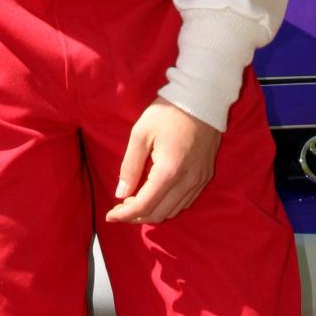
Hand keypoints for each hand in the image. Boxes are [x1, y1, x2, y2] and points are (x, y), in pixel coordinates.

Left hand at [105, 98, 220, 224]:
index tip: (110, 215)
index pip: (144, 205)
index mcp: (169, 171)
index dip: (124, 215)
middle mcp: (187, 181)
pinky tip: (157, 194)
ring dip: (153, 212)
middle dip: (136, 216)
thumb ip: (130, 166)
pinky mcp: (206, 176)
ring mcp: (199, 180)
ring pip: (173, 211)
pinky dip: (169, 205)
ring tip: (136, 201)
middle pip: (159, 214)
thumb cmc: (168, 112)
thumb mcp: (141, 133)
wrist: (202, 98)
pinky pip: (186, 202)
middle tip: (120, 207)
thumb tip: (120, 193)